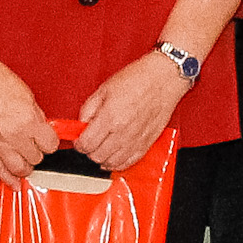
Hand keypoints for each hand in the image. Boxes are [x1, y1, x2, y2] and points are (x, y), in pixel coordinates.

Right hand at [0, 51, 58, 178]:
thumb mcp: (26, 95)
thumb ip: (36, 116)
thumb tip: (42, 129)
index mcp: (29, 120)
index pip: (50, 144)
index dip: (50, 142)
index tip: (47, 140)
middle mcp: (15, 135)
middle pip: (36, 158)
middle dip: (38, 153)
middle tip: (35, 146)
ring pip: (20, 169)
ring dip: (26, 168)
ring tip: (27, 163)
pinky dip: (8, 180)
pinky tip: (15, 184)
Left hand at [76, 52, 193, 172]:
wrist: (164, 78)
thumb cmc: (138, 79)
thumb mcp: (104, 89)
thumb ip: (88, 109)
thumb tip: (81, 124)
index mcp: (110, 116)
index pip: (86, 143)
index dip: (79, 144)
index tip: (79, 140)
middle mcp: (122, 132)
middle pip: (97, 156)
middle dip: (89, 151)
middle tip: (90, 142)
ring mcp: (136, 140)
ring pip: (112, 163)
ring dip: (102, 159)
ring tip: (101, 149)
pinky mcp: (147, 143)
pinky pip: (129, 163)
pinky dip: (118, 164)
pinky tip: (113, 157)